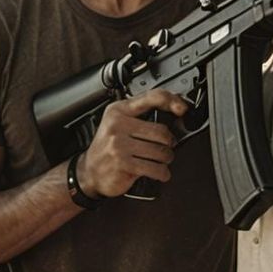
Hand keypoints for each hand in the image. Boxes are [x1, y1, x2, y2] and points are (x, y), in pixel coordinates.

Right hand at [75, 90, 189, 199]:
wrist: (90, 172)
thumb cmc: (108, 148)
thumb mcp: (118, 124)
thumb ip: (140, 116)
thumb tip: (173, 110)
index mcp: (119, 110)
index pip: (151, 98)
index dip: (171, 101)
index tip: (182, 108)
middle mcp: (118, 124)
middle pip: (162, 132)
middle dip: (169, 144)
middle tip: (165, 148)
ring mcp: (119, 144)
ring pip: (161, 151)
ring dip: (166, 159)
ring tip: (160, 160)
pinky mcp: (123, 163)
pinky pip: (156, 168)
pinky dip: (163, 173)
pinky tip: (159, 172)